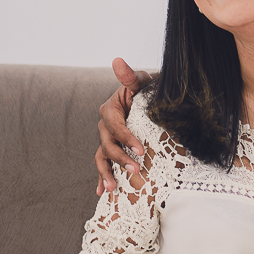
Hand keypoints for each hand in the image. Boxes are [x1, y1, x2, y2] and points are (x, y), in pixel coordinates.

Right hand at [95, 58, 151, 193]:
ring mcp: (107, 139)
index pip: (115, 126)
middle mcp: (105, 126)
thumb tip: (117, 61)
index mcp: (110, 109)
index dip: (126, 138)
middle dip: (120, 158)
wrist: (152, 103)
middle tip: (136, 170)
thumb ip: (129, 76)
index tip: (140, 149)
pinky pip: (104, 165)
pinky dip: (101, 178)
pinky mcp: (112, 150)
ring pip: (102, 157)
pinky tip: (102, 192)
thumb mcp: (141, 82)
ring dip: (105, 173)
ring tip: (112, 187)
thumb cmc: (147, 92)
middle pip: (107, 144)